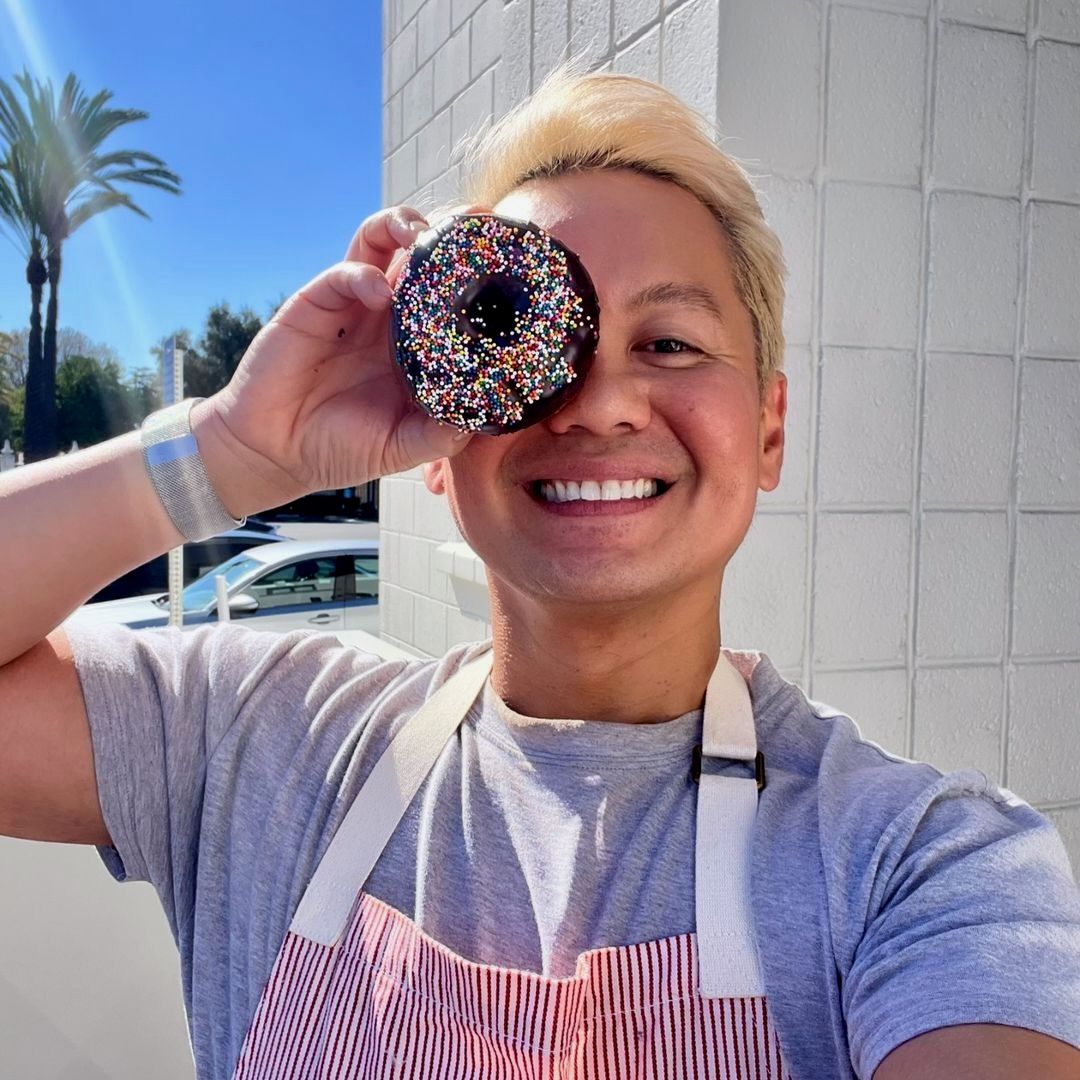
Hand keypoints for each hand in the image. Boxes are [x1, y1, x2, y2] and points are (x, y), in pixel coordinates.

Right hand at [193, 204, 482, 514]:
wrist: (277, 453)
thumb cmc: (341, 447)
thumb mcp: (401, 447)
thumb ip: (439, 435)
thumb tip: (482, 421)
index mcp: (415, 343)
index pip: (450, 292)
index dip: (474, 270)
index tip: (505, 256)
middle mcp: (388, 315)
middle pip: (420, 252)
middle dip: (446, 230)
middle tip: (472, 222)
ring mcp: (352, 305)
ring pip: (379, 241)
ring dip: (402, 226)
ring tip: (423, 236)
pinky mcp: (315, 304)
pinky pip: (343, 273)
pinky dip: (364, 275)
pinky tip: (380, 294)